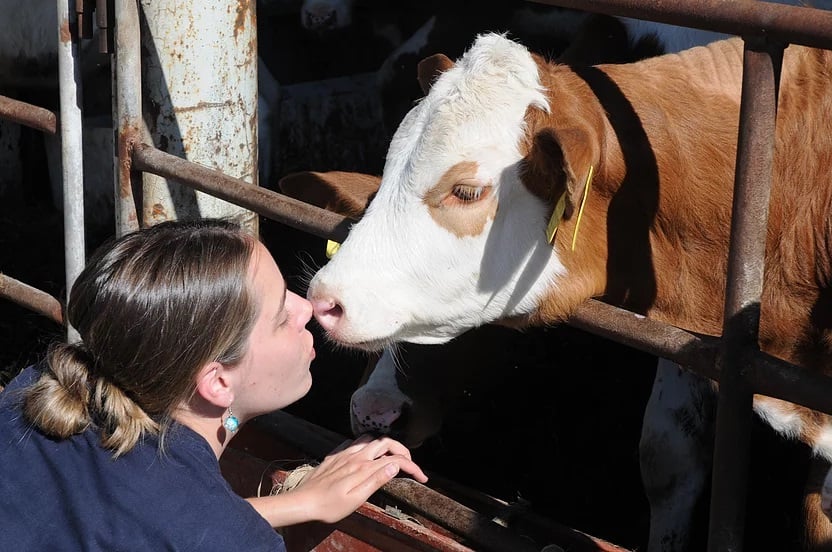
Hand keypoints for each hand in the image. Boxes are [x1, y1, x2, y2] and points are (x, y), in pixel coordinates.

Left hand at [293, 434, 427, 523]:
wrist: (302, 502)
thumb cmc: (329, 506)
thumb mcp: (356, 499)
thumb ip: (376, 479)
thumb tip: (395, 464)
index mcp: (364, 467)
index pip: (395, 460)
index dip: (412, 466)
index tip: (422, 477)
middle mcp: (356, 456)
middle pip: (385, 442)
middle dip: (402, 449)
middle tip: (409, 463)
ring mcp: (344, 453)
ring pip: (370, 438)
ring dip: (385, 444)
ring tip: (391, 456)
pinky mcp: (335, 455)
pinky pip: (355, 442)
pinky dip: (367, 445)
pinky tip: (366, 455)